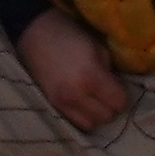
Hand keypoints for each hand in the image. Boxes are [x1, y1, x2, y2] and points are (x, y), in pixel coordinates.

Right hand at [15, 10, 130, 132]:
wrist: (33, 31)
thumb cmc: (68, 33)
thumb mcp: (96, 46)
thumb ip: (109, 70)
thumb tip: (114, 87)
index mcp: (91, 76)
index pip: (119, 102)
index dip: (121, 94)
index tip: (116, 85)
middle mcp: (76, 94)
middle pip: (106, 117)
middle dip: (110, 105)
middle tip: (106, 92)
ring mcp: (62, 102)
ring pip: (91, 124)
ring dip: (96, 114)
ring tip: (93, 99)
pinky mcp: (52, 104)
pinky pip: (75, 122)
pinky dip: (82, 115)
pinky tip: (80, 101)